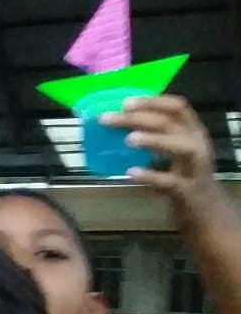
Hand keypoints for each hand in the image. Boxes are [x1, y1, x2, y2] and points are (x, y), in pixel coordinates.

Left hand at [101, 96, 218, 213]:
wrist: (205, 211)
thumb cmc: (183, 176)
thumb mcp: (173, 152)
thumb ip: (153, 137)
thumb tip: (117, 124)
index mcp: (193, 131)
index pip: (177, 107)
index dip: (152, 101)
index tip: (125, 102)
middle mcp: (197, 144)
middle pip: (171, 123)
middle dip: (138, 118)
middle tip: (108, 119)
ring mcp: (194, 168)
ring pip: (180, 148)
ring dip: (154, 140)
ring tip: (128, 139)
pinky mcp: (187, 191)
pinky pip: (169, 182)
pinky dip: (150, 176)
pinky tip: (131, 173)